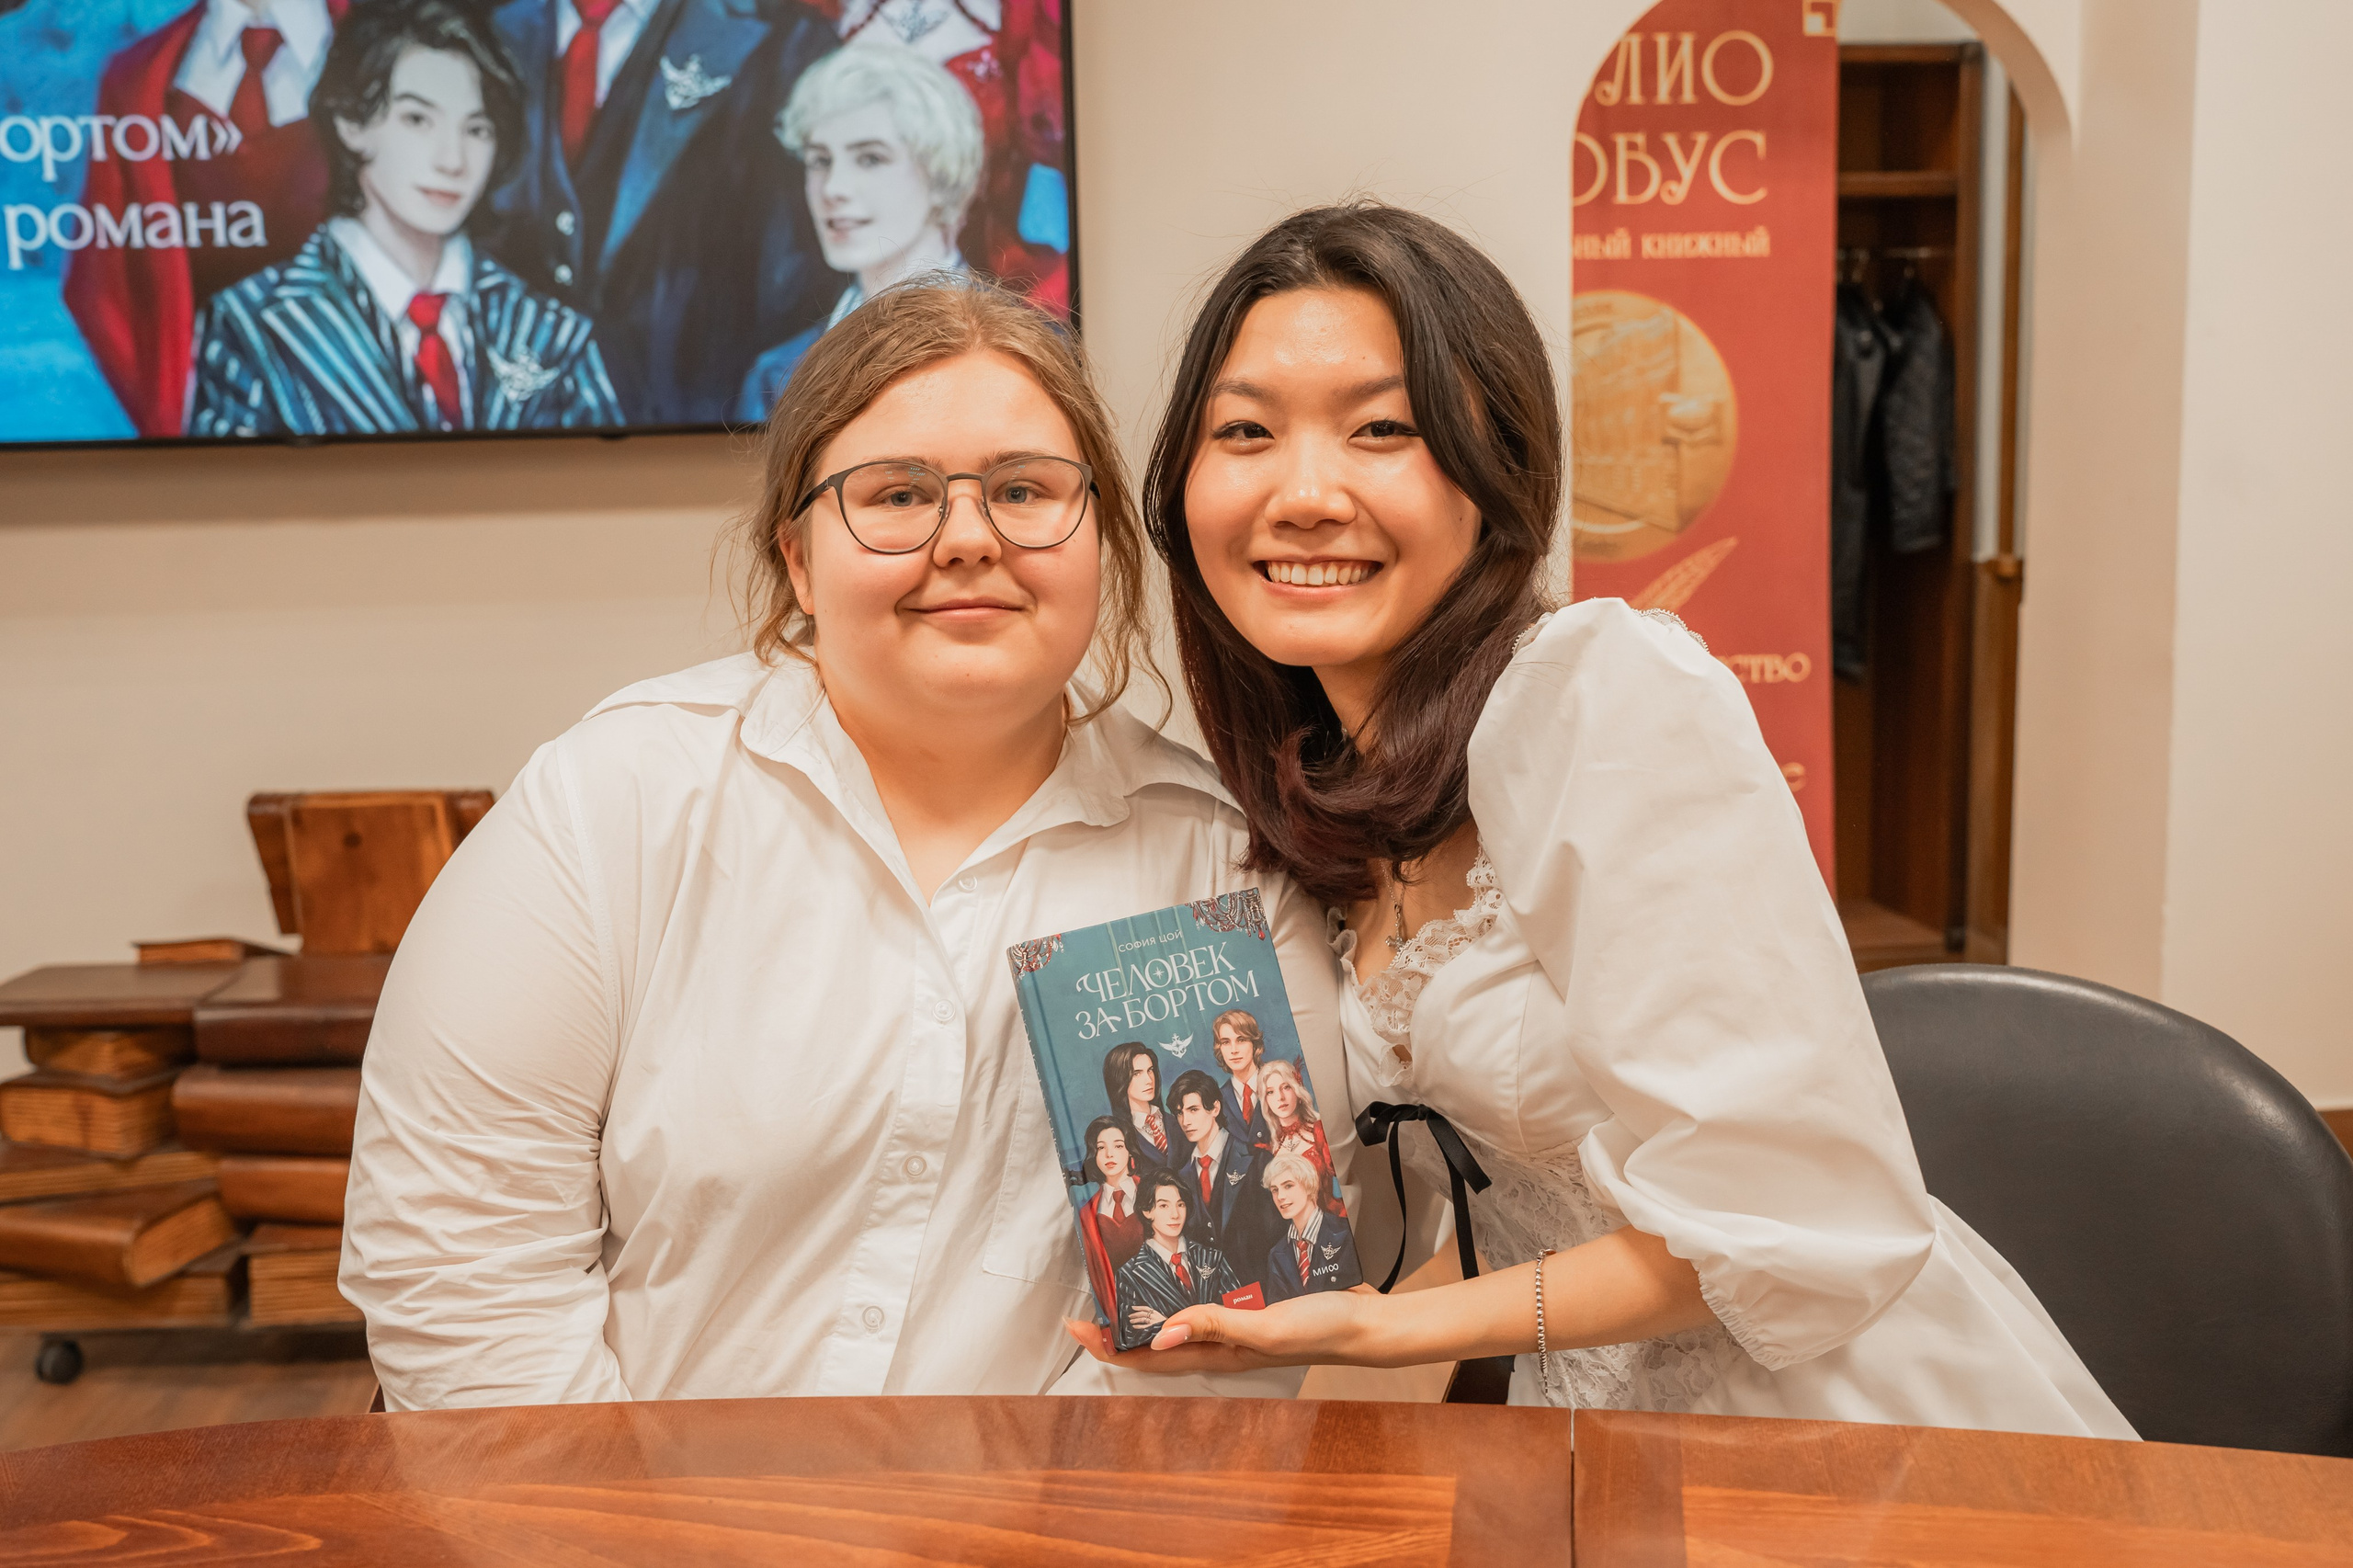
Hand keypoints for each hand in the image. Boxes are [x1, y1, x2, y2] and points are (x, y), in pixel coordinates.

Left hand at [1063, 1286, 1378, 1377]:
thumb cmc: (1323, 1328)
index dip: (1109, 1345)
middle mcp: (1222, 1341)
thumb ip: (1215, 1328)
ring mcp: (1239, 1322)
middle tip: (1089, 1301)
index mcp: (1218, 1354)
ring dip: (1152, 1304)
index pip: (1149, 1356)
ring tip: (1124, 1281)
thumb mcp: (1266, 1328)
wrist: (1370, 1321)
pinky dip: (1191, 1283)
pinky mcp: (1256, 1300)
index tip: (1076, 1326)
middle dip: (1120, 1325)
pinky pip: (1212, 1296)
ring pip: (1183, 1316)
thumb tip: (1158, 1334)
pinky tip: (1188, 1262)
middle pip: (1157, 1339)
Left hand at [1126, 1304, 1165, 1328]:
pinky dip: (1138, 1326)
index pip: (1146, 1308)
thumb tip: (1147, 1315)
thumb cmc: (1167, 1324)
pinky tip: (1134, 1326)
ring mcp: (1153, 1322)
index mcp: (1157, 1313)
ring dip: (1135, 1320)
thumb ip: (1155, 1316)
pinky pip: (1144, 1326)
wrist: (1172, 1329)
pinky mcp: (1153, 1328)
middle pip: (1143, 1313)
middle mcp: (1154, 1316)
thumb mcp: (1162, 1318)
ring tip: (1131, 1321)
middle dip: (1135, 1314)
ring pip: (1142, 1319)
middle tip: (1130, 1315)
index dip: (1139, 1307)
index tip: (1133, 1307)